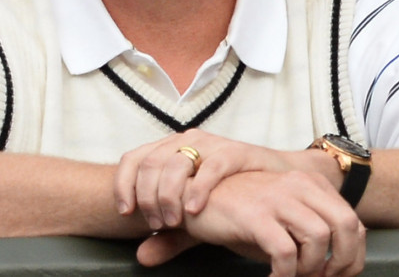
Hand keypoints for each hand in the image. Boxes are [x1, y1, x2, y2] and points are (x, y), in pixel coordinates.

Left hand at [114, 130, 290, 229]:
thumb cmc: (230, 199)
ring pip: (176, 162)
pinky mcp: (236, 152)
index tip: (125, 213)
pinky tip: (194, 209)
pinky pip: (212, 166)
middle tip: (156, 224)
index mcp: (170, 150)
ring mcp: (211, 144)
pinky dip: (199, 188)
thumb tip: (140, 257)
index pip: (133, 159)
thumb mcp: (194, 219)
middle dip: (148, 196)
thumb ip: (169, 236)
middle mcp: (187, 141)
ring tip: (174, 220)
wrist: (275, 185)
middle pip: (150, 162)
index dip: (123, 185)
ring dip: (168, 194)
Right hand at [137, 170, 365, 276]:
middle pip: (346, 225)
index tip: (339, 275)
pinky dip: (285, 274)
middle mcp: (298, 186)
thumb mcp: (280, 217)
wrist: (195, 197)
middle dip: (343, 262)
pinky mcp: (255, 215)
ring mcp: (276, 198)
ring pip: (319, 238)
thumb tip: (337, 265)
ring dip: (311, 268)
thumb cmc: (241, 213)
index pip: (352, 220)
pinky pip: (285, 252)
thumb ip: (308, 233)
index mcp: (309, 184)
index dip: (353, 255)